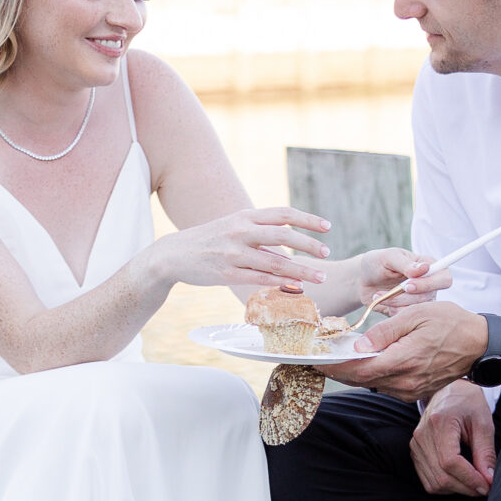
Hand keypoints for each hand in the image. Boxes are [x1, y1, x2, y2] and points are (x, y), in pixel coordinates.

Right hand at [151, 206, 330, 291]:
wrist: (172, 255)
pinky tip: (296, 287)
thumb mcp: (232, 227)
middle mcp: (240, 231)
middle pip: (283, 235)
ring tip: (320, 277)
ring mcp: (234, 253)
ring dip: (302, 270)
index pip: (283, 214)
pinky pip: (260, 278)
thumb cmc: (208, 241)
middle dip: (309, 244)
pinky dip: (280, 283)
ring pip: (275, 262)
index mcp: (244, 216)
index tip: (327, 227)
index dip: (307, 219)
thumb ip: (259, 233)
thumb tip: (289, 247)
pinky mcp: (228, 273)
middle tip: (327, 252)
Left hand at [321, 301, 486, 401]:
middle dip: (337, 372)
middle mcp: (406, 381)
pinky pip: (385, 385)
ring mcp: (411, 389)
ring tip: (333, 361)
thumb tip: (359, 347)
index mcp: (405, 360)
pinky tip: (361, 364)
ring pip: (372, 384)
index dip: (335, 367)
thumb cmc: (450, 324)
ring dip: (352, 374)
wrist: (478, 344)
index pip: (360, 370)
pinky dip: (370, 376)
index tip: (316, 361)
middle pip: (361, 380)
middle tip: (316, 362)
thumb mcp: (416, 315)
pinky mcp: (415, 391)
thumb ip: (385, 332)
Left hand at [352, 247, 451, 316]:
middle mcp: (429, 286)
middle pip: (429, 298)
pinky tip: (382, 301)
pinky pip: (405, 319)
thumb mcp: (388, 257)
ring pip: (417, 311)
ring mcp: (420, 301)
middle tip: (389, 291)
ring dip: (396, 303)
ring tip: (379, 294)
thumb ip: (405, 264)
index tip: (408, 286)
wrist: (362, 280)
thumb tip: (424, 268)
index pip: (444, 279)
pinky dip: (391, 312)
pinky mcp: (409, 314)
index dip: (429, 284)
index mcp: (429, 267)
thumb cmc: (377, 263)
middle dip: (406, 297)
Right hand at [410, 380, 495, 496]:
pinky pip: (428, 480)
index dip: (469, 479)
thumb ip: (485, 452)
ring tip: (474, 483)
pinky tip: (459, 479)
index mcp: (440, 423)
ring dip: (456, 489)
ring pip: (434, 482)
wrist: (449, 390)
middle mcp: (422, 435)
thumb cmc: (467, 403)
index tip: (486, 485)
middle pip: (441, 476)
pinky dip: (445, 485)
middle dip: (466, 487)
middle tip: (485, 487)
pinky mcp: (415, 452)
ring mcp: (416, 445)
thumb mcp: (483, 423)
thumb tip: (489, 479)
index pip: (450, 462)